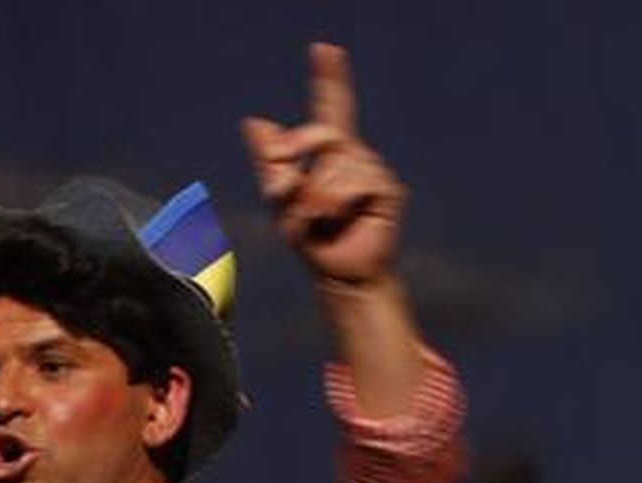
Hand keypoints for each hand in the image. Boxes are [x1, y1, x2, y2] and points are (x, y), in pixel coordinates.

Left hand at [243, 43, 405, 284]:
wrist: (339, 274)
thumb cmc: (313, 241)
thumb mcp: (282, 203)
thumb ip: (271, 163)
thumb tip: (254, 121)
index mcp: (329, 154)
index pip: (331, 108)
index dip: (329, 78)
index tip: (324, 50)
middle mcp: (354, 156)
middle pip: (326, 131)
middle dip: (301, 153)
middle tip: (287, 190)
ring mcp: (373, 171)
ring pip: (337, 164)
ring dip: (317, 195)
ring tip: (319, 219)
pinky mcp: (387, 190)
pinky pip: (355, 183)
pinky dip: (337, 203)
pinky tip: (338, 220)